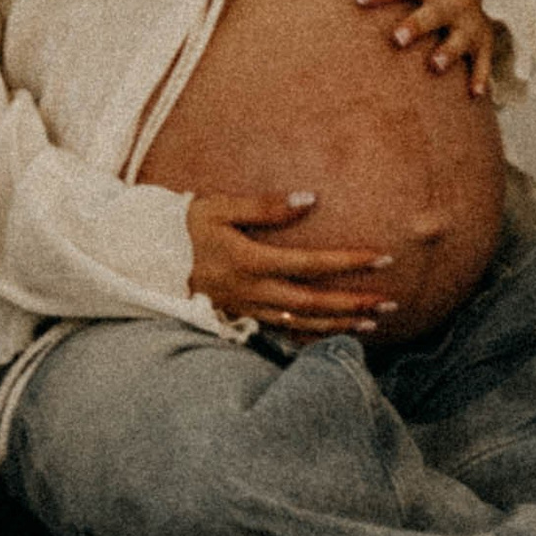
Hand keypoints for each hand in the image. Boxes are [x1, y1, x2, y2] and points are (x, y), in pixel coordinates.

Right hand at [185, 189, 395, 337]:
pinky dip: (311, 337)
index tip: (382, 257)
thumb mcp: (218, 206)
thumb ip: (264, 206)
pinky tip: (333, 336)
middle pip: (313, 304)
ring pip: (301, 325)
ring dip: (339, 325)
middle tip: (391, 301)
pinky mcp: (240, 317)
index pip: (310, 264)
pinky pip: (283, 333)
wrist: (144, 257)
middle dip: (354, 303)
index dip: (348, 262)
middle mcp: (252, 292)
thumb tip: (310, 198)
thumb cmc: (183, 226)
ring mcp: (246, 309)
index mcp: (249, 262)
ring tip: (372, 323)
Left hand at [351, 0, 497, 96]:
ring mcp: (469, 21)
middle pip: (433, 13)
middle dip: (417, 26)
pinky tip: (475, 93)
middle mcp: (451, 1)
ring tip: (435, 66)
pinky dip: (481, 75)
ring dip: (448, 52)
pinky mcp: (484, 39)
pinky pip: (484, 59)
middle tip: (398, 38)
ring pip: (460, 38)